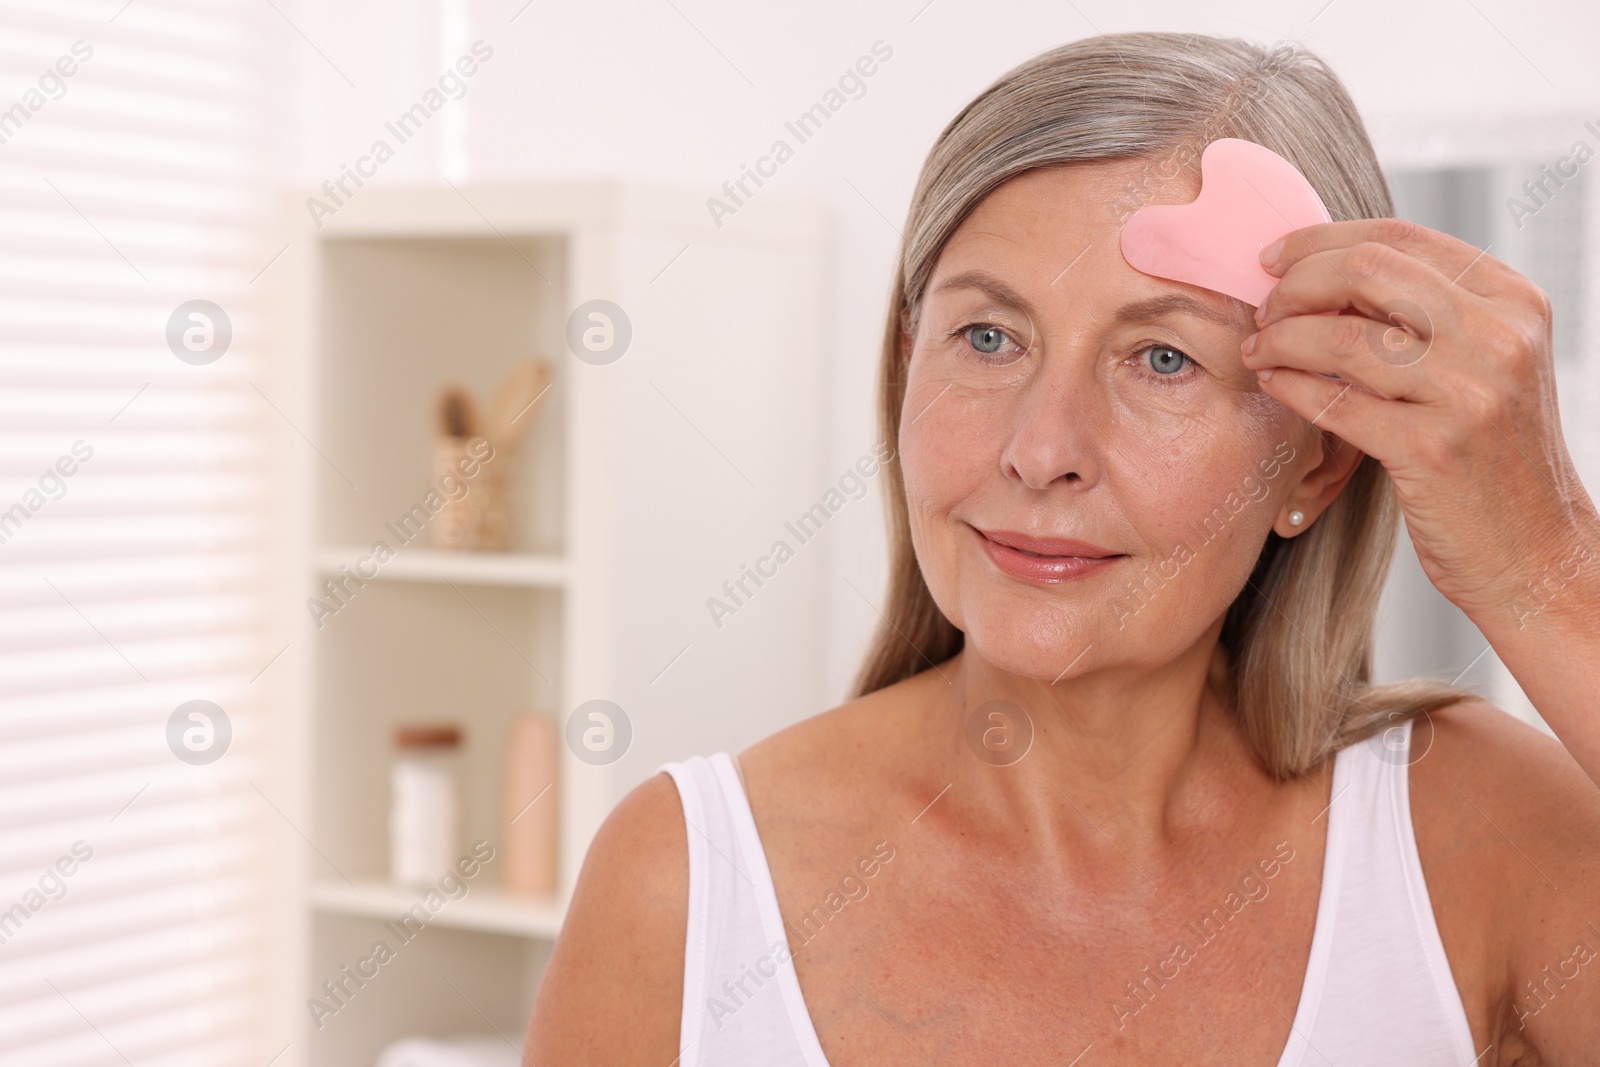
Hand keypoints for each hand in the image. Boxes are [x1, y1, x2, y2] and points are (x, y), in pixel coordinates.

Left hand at [1239, 217, 1599, 631]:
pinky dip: (1290, 385)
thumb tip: (1328, 269)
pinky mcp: (1432, 449)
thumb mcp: (1485, 364)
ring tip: (1257, 349)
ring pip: (1341, 338)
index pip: (1398, 238)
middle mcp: (1498, 336)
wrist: (1536, 549)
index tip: (1272, 258)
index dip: (1320, 241)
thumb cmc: (1494, 455)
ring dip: (1281, 338)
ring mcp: (1469, 392)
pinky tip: (1271, 382)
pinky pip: (1335, 402)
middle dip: (1294, 285)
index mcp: (1511, 300)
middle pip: (1365, 271)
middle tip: (1262, 309)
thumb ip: (1428, 313)